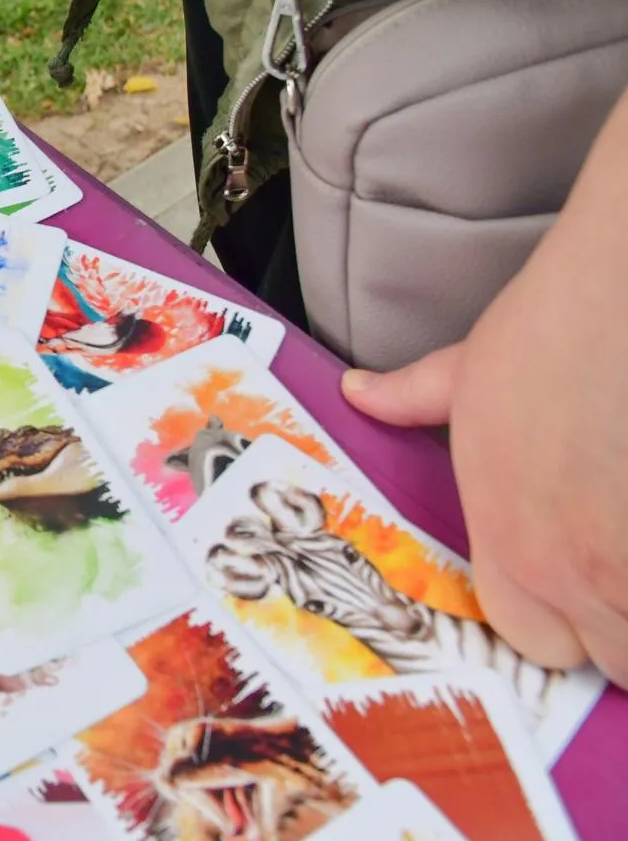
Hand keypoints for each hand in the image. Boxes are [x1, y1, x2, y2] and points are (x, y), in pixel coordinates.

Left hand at [343, 218, 627, 686]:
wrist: (625, 299)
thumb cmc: (552, 330)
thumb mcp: (464, 373)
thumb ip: (411, 401)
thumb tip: (358, 391)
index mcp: (516, 546)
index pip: (533, 641)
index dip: (559, 621)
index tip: (578, 590)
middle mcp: (585, 574)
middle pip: (618, 659)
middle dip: (627, 629)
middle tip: (621, 569)